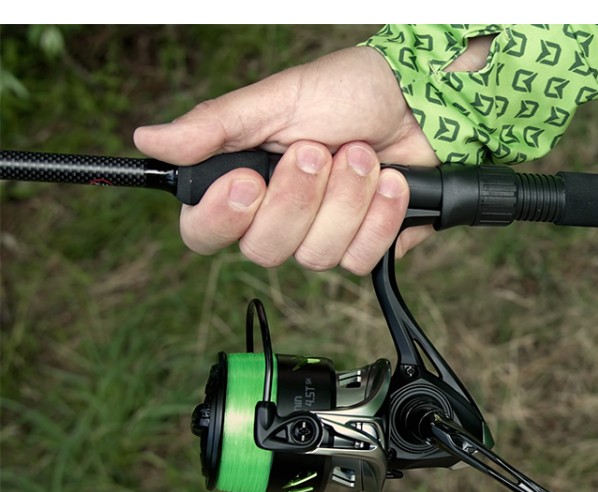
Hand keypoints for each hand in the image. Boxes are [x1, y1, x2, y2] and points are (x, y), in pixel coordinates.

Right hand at [134, 45, 438, 273]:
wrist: (415, 102)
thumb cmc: (344, 93)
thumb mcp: (276, 99)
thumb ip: (215, 127)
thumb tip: (148, 140)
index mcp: (245, 185)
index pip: (204, 233)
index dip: (222, 219)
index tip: (249, 182)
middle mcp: (279, 219)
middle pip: (265, 251)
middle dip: (299, 198)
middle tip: (320, 150)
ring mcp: (322, 237)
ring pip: (317, 256)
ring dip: (347, 198)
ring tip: (363, 155)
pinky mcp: (364, 246)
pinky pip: (361, 257)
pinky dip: (381, 216)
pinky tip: (394, 182)